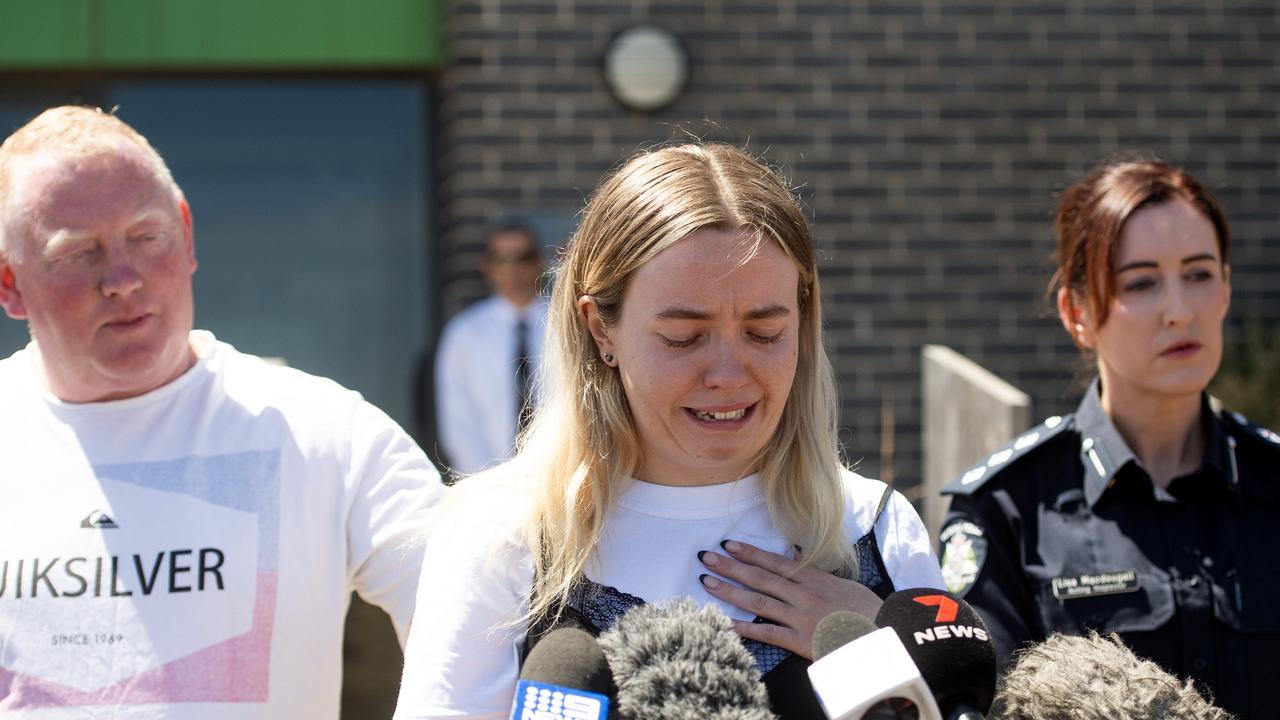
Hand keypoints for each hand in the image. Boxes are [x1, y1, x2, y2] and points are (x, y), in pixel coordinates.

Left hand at [698, 539, 882, 659]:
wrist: (883, 636)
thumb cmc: (866, 611)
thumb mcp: (843, 583)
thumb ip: (817, 573)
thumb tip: (797, 555)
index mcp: (814, 578)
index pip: (775, 562)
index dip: (750, 552)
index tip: (728, 544)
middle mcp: (803, 594)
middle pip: (760, 577)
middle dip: (731, 566)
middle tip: (707, 557)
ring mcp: (800, 616)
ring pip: (758, 601)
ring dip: (731, 592)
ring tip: (708, 583)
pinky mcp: (800, 640)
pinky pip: (767, 633)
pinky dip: (745, 629)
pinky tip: (725, 623)